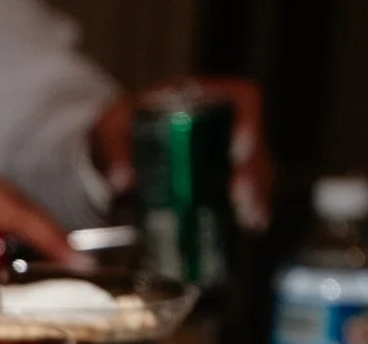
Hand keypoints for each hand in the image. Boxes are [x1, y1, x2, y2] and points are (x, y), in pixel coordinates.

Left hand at [91, 77, 270, 232]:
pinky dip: (250, 208)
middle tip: (240, 196)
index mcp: (203, 96)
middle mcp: (225, 120)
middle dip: (250, 172)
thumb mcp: (112, 130)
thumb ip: (116, 152)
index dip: (248, 122)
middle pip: (253, 141)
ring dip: (255, 194)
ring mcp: (229, 150)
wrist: (122, 144)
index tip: (239, 150)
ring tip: (250, 218)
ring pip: (255, 169)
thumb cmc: (124, 126)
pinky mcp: (226, 177)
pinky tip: (252, 223)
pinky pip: (247, 191)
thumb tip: (122, 182)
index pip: (242, 98)